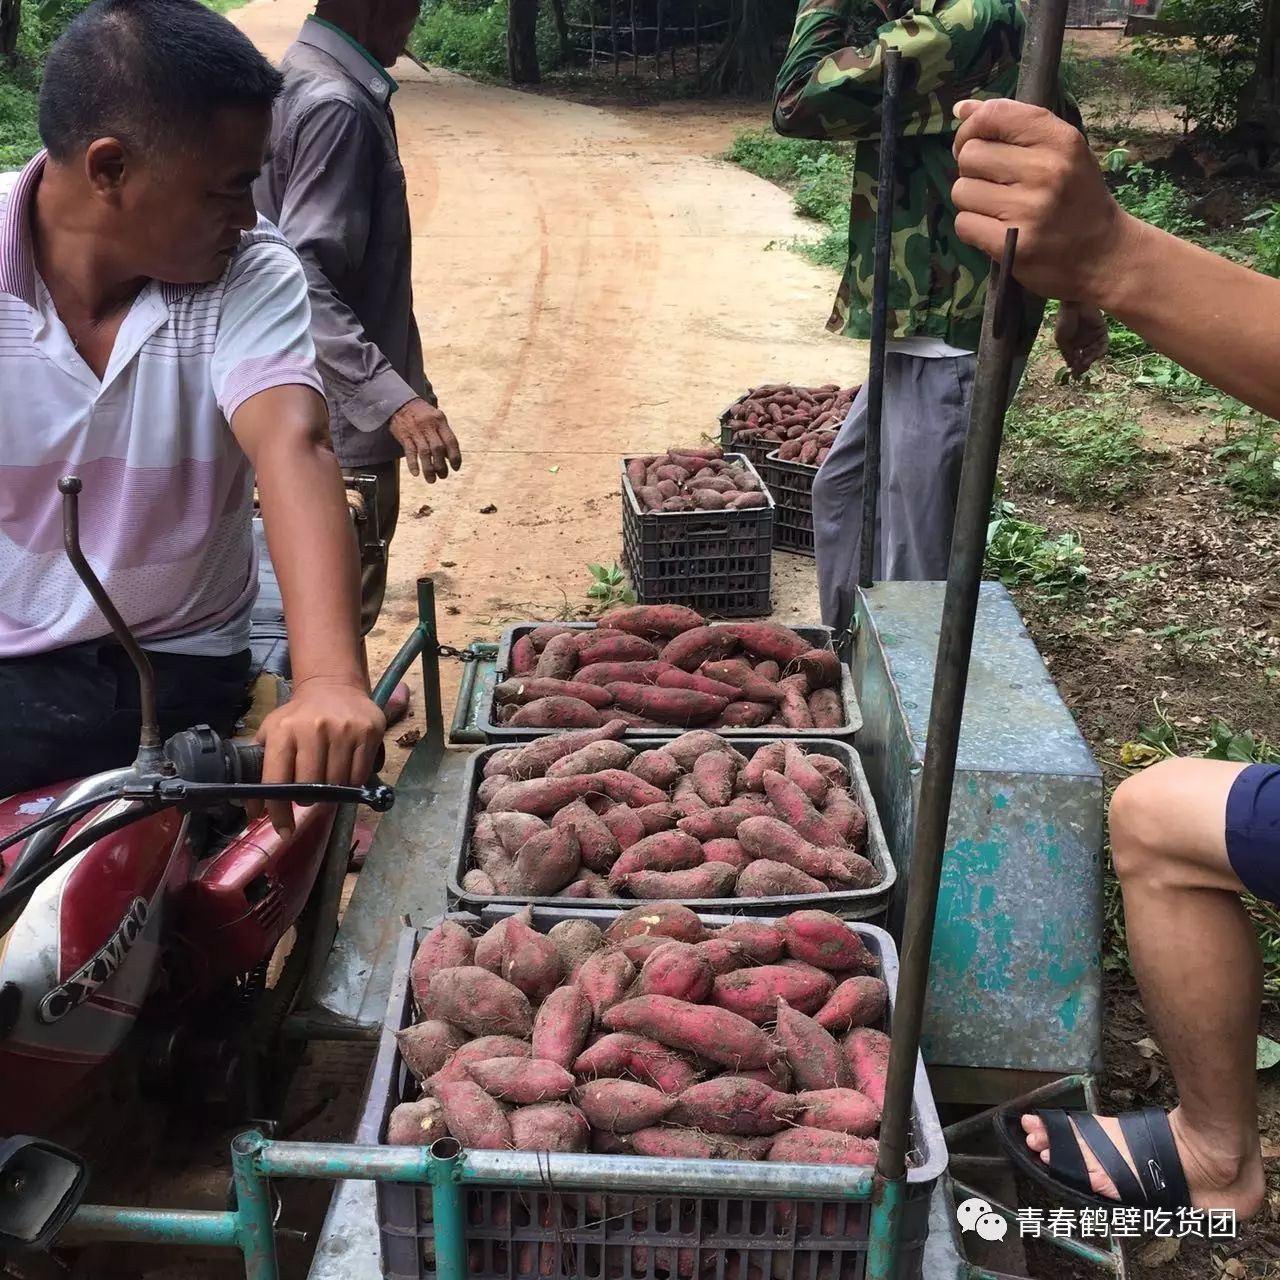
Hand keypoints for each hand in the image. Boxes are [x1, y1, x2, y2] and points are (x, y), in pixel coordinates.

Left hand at [256, 676, 385, 831]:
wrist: (333, 686)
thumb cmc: (298, 715)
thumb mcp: (271, 732)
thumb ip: (259, 769)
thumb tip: (252, 810)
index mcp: (283, 731)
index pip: (277, 782)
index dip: (278, 812)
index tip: (283, 830)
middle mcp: (313, 729)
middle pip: (310, 789)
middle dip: (306, 801)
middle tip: (306, 797)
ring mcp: (344, 731)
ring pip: (337, 786)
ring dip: (330, 795)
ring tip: (326, 787)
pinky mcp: (368, 733)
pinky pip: (359, 775)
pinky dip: (351, 784)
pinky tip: (344, 776)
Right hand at [389, 398, 461, 481]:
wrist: (399, 402)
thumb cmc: (421, 412)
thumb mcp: (436, 417)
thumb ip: (443, 434)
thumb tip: (449, 455)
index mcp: (440, 421)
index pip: (451, 441)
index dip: (455, 456)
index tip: (456, 468)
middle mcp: (429, 426)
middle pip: (438, 449)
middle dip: (442, 465)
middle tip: (443, 476)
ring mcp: (416, 431)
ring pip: (424, 453)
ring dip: (429, 469)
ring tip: (431, 480)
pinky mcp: (404, 435)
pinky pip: (409, 452)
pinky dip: (413, 463)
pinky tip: (416, 473)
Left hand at [951, 99, 1144, 309]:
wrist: (1103, 255)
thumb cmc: (1076, 199)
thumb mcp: (1061, 152)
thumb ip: (1013, 126)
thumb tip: (961, 109)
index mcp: (1060, 140)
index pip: (995, 114)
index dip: (971, 128)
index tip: (973, 143)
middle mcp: (1045, 171)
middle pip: (970, 155)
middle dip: (972, 169)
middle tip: (993, 183)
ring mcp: (1028, 210)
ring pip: (961, 190)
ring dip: (972, 201)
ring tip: (998, 208)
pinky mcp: (1012, 245)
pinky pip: (964, 224)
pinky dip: (972, 228)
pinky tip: (995, 230)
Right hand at [1055, 302, 1108, 376]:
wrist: (1074, 305)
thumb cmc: (1064, 320)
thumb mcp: (1061, 340)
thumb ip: (1067, 353)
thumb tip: (1070, 367)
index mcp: (1073, 345)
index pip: (1076, 360)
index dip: (1075, 367)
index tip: (1075, 374)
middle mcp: (1084, 343)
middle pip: (1086, 359)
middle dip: (1083, 365)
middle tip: (1081, 368)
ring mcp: (1093, 338)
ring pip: (1094, 354)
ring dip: (1091, 360)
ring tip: (1085, 361)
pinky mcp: (1102, 332)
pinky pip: (1103, 346)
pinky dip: (1100, 352)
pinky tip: (1094, 355)